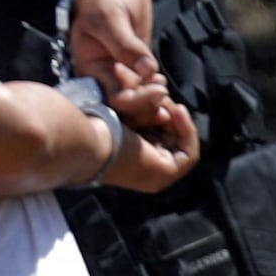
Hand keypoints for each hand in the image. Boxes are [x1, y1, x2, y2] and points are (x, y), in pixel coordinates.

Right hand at [65, 0, 163, 106]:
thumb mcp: (111, 18)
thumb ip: (127, 46)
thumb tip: (147, 71)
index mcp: (90, 67)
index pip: (112, 97)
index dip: (137, 100)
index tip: (159, 90)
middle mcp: (103, 74)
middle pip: (125, 105)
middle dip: (147, 107)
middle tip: (169, 99)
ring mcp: (120, 71)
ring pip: (136, 100)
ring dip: (154, 104)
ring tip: (173, 101)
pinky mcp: (135, 65)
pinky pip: (146, 86)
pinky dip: (157, 94)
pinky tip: (172, 97)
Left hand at [93, 78, 201, 196]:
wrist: (87, 139)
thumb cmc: (96, 125)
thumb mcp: (124, 115)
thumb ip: (142, 112)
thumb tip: (161, 98)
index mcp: (132, 161)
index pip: (160, 139)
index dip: (165, 118)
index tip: (160, 98)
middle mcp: (145, 172)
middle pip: (172, 143)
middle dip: (173, 118)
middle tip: (166, 99)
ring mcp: (156, 176)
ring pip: (181, 146)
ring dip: (179, 122)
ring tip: (170, 104)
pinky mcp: (165, 174)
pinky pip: (189, 153)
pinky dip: (187, 130)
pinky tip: (177, 111)